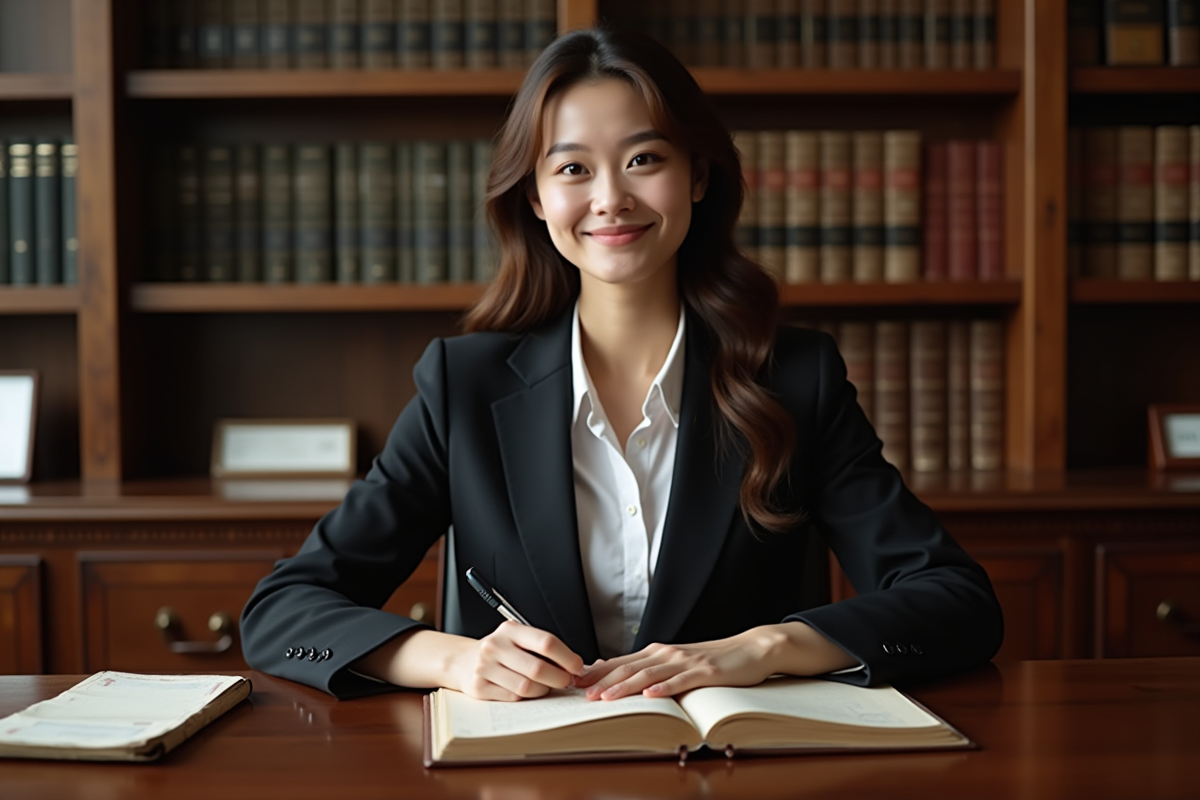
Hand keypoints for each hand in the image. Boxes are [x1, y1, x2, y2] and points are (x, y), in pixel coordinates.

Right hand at [447, 621, 583, 701]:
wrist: (464, 661)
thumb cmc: (501, 651)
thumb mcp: (518, 640)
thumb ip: (543, 649)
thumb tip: (576, 666)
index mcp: (510, 630)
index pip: (546, 642)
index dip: (567, 657)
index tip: (577, 667)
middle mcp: (496, 646)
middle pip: (538, 668)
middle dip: (559, 678)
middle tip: (566, 681)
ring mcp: (485, 667)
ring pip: (526, 687)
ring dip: (543, 690)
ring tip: (546, 686)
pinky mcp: (480, 687)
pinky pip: (513, 698)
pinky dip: (526, 698)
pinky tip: (527, 691)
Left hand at [575, 622, 857, 700]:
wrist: (750, 649)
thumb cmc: (714, 660)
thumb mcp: (678, 663)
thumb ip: (652, 669)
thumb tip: (621, 677)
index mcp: (659, 653)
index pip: (621, 662)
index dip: (597, 671)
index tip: (573, 680)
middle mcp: (667, 654)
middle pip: (629, 667)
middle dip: (602, 680)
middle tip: (579, 691)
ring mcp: (686, 662)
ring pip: (649, 674)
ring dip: (625, 685)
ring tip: (605, 696)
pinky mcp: (705, 671)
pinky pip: (681, 681)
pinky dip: (665, 688)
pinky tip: (651, 695)